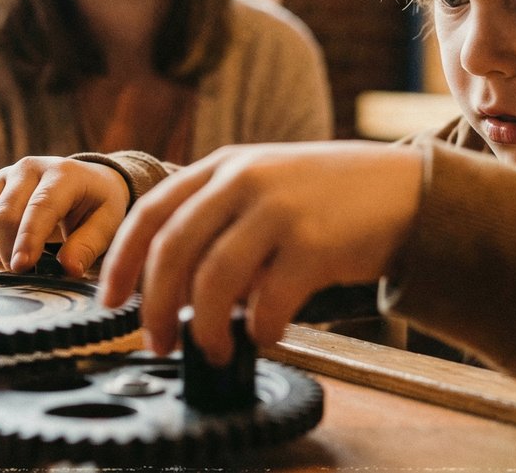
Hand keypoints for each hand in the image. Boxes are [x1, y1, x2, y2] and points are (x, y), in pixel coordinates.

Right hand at [0, 156, 129, 275]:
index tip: (21, 267)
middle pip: (3, 213)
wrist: (86, 182)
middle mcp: (28, 169)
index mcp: (62, 174)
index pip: (39, 207)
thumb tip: (68, 268)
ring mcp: (3, 177)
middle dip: (6, 250)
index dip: (27, 239)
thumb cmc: (97, 205)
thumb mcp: (107, 223)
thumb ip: (88, 245)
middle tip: (22, 273)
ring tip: (9, 263)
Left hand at [98, 141, 421, 363]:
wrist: (406, 189)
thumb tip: (175, 288)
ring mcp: (279, 209)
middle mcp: (245, 180)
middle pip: (173, 249)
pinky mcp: (315, 244)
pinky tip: (266, 336)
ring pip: (213, 280)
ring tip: (212, 349)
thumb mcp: (267, 182)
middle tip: (157, 341)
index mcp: (224, 166)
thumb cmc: (332, 196)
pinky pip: (268, 301)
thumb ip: (220, 217)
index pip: (151, 212)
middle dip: (155, 305)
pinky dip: (259, 329)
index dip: (122, 262)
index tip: (110, 301)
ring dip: (205, 327)